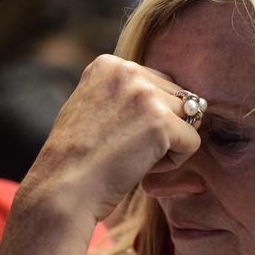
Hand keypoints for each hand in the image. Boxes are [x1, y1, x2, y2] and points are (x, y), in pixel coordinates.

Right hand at [15, 54, 200, 220]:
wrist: (62, 190)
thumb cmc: (76, 160)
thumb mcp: (92, 107)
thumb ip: (123, 94)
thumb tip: (176, 99)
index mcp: (108, 64)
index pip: (158, 84)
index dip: (146, 118)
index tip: (115, 136)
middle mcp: (127, 69)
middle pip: (178, 98)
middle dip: (162, 128)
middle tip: (125, 150)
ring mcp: (145, 94)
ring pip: (189, 118)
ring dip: (169, 144)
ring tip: (134, 157)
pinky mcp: (161, 121)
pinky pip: (192, 142)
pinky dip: (174, 162)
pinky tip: (142, 167)